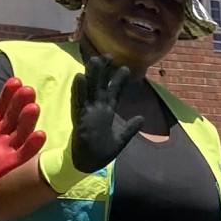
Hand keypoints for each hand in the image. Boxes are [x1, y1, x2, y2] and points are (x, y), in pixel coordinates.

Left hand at [0, 77, 43, 205]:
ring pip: (19, 132)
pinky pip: (21, 155)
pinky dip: (31, 146)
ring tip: (33, 108)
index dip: (7, 95)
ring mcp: (3, 150)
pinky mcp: (6, 165)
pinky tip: (41, 134)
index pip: (0, 107)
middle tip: (27, 90)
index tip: (15, 81)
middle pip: (13, 117)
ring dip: (27, 120)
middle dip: (20, 103)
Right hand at [70, 49, 150, 173]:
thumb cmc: (102, 152)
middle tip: (108, 55)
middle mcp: (97, 109)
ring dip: (91, 75)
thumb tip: (141, 118)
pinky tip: (79, 77)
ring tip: (94, 60)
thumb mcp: (121, 139)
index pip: (114, 93)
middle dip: (104, 71)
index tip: (126, 68)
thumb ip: (130, 128)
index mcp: (106, 112)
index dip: (119, 81)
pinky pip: (78, 103)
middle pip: (100, 86)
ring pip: (89, 90)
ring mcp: (87, 112)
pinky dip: (79, 90)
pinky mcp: (80, 119)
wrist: (88, 165)